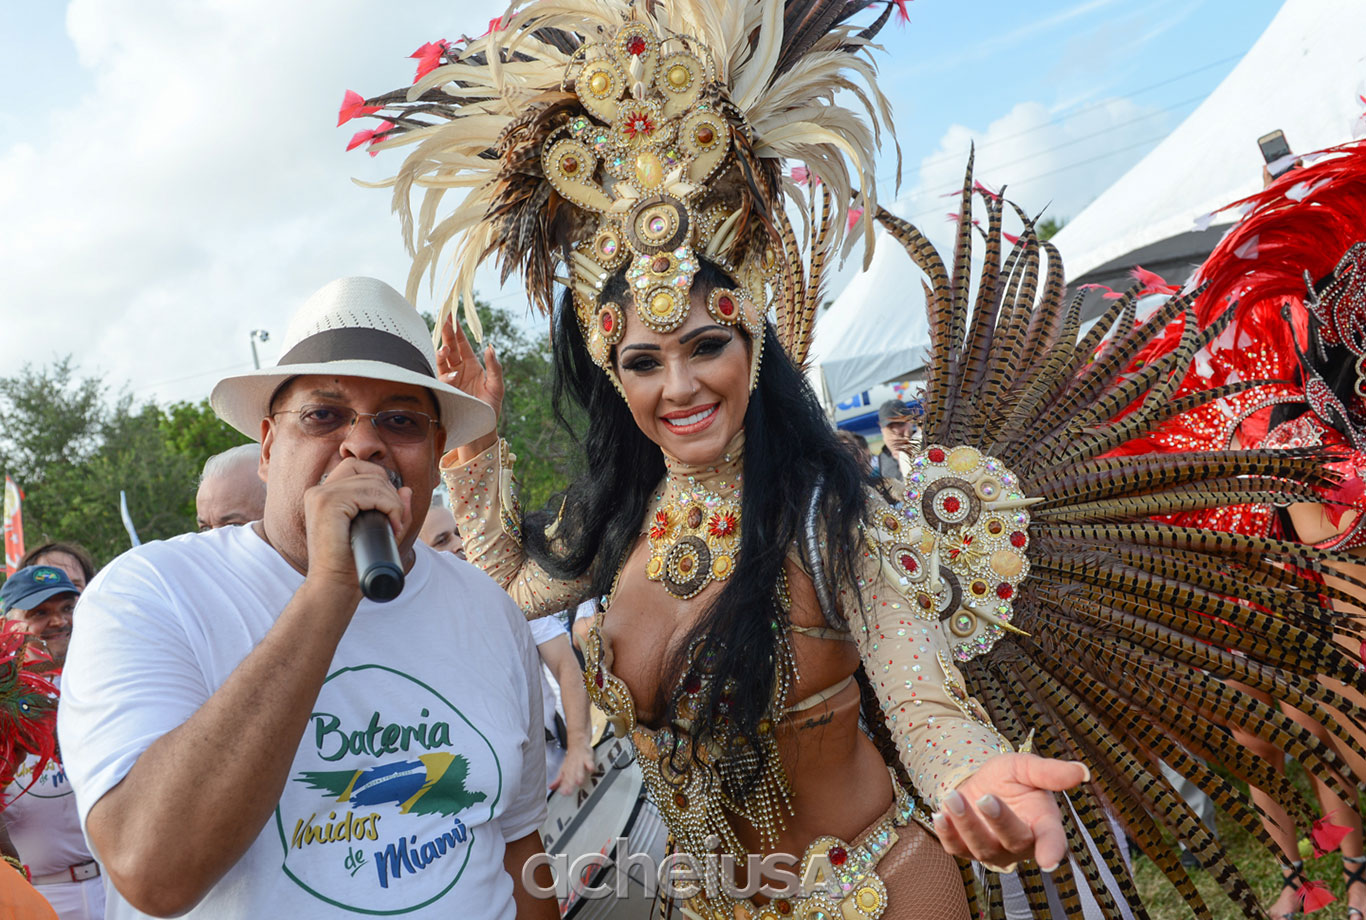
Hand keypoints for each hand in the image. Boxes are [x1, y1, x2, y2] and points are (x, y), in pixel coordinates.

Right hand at [302, 458, 412, 588]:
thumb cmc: (353, 564)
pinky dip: (389, 506)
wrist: (335, 586)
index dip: (380, 482)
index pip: (357, 467)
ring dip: (392, 502)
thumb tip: (407, 490)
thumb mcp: (379, 531)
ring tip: (395, 526)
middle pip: (366, 469)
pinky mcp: (327, 503)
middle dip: (389, 491)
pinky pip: (369, 492)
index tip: (390, 511)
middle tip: (395, 520)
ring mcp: (321, 495)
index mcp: (324, 495)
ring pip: (372, 480)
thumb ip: (393, 509)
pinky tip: (390, 525)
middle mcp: (319, 491)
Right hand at [437, 312, 503, 419]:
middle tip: (444, 322)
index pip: (462, 344)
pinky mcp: (445, 392)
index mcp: (471, 365)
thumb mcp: (497, 387)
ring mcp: (450, 381)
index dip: (457, 330)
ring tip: (445, 350)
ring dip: (442, 354)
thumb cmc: (490, 409)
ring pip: (441, 362)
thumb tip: (490, 347)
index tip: (452, 316)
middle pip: (449, 348)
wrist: (480, 432)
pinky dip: (446, 377)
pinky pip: (441, 380)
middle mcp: (458, 370)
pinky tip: (453, 375)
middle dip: (446, 335)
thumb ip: (495, 368)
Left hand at [549, 743, 594, 796]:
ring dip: (579, 775)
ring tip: (579, 782)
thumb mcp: (564, 769)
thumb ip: (558, 779)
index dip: (564, 786)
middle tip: (569, 791)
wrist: (578, 743)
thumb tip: (550, 787)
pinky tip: (591, 769)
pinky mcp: (587, 756)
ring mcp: (579, 761)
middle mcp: (572, 766)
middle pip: (571, 775)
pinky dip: (590, 764)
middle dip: (570, 784)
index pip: (564, 779)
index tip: (563, 794)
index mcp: (566, 769)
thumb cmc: (572, 759)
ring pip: (579, 768)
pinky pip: (589, 760)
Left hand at [932, 753, 1088, 872]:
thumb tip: (1082, 772)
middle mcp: (1019, 844)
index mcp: (1043, 825)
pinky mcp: (966, 850)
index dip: (1052, 851)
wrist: (979, 783)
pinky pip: (955, 848)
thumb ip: (1050, 772)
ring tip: (953, 797)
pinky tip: (940, 814)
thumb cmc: (1010, 779)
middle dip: (999, 821)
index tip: (1049, 862)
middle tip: (986, 797)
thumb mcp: (1027, 768)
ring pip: (981, 847)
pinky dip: (946, 833)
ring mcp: (992, 850)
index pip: (1052, 841)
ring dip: (966, 824)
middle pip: (1012, 841)